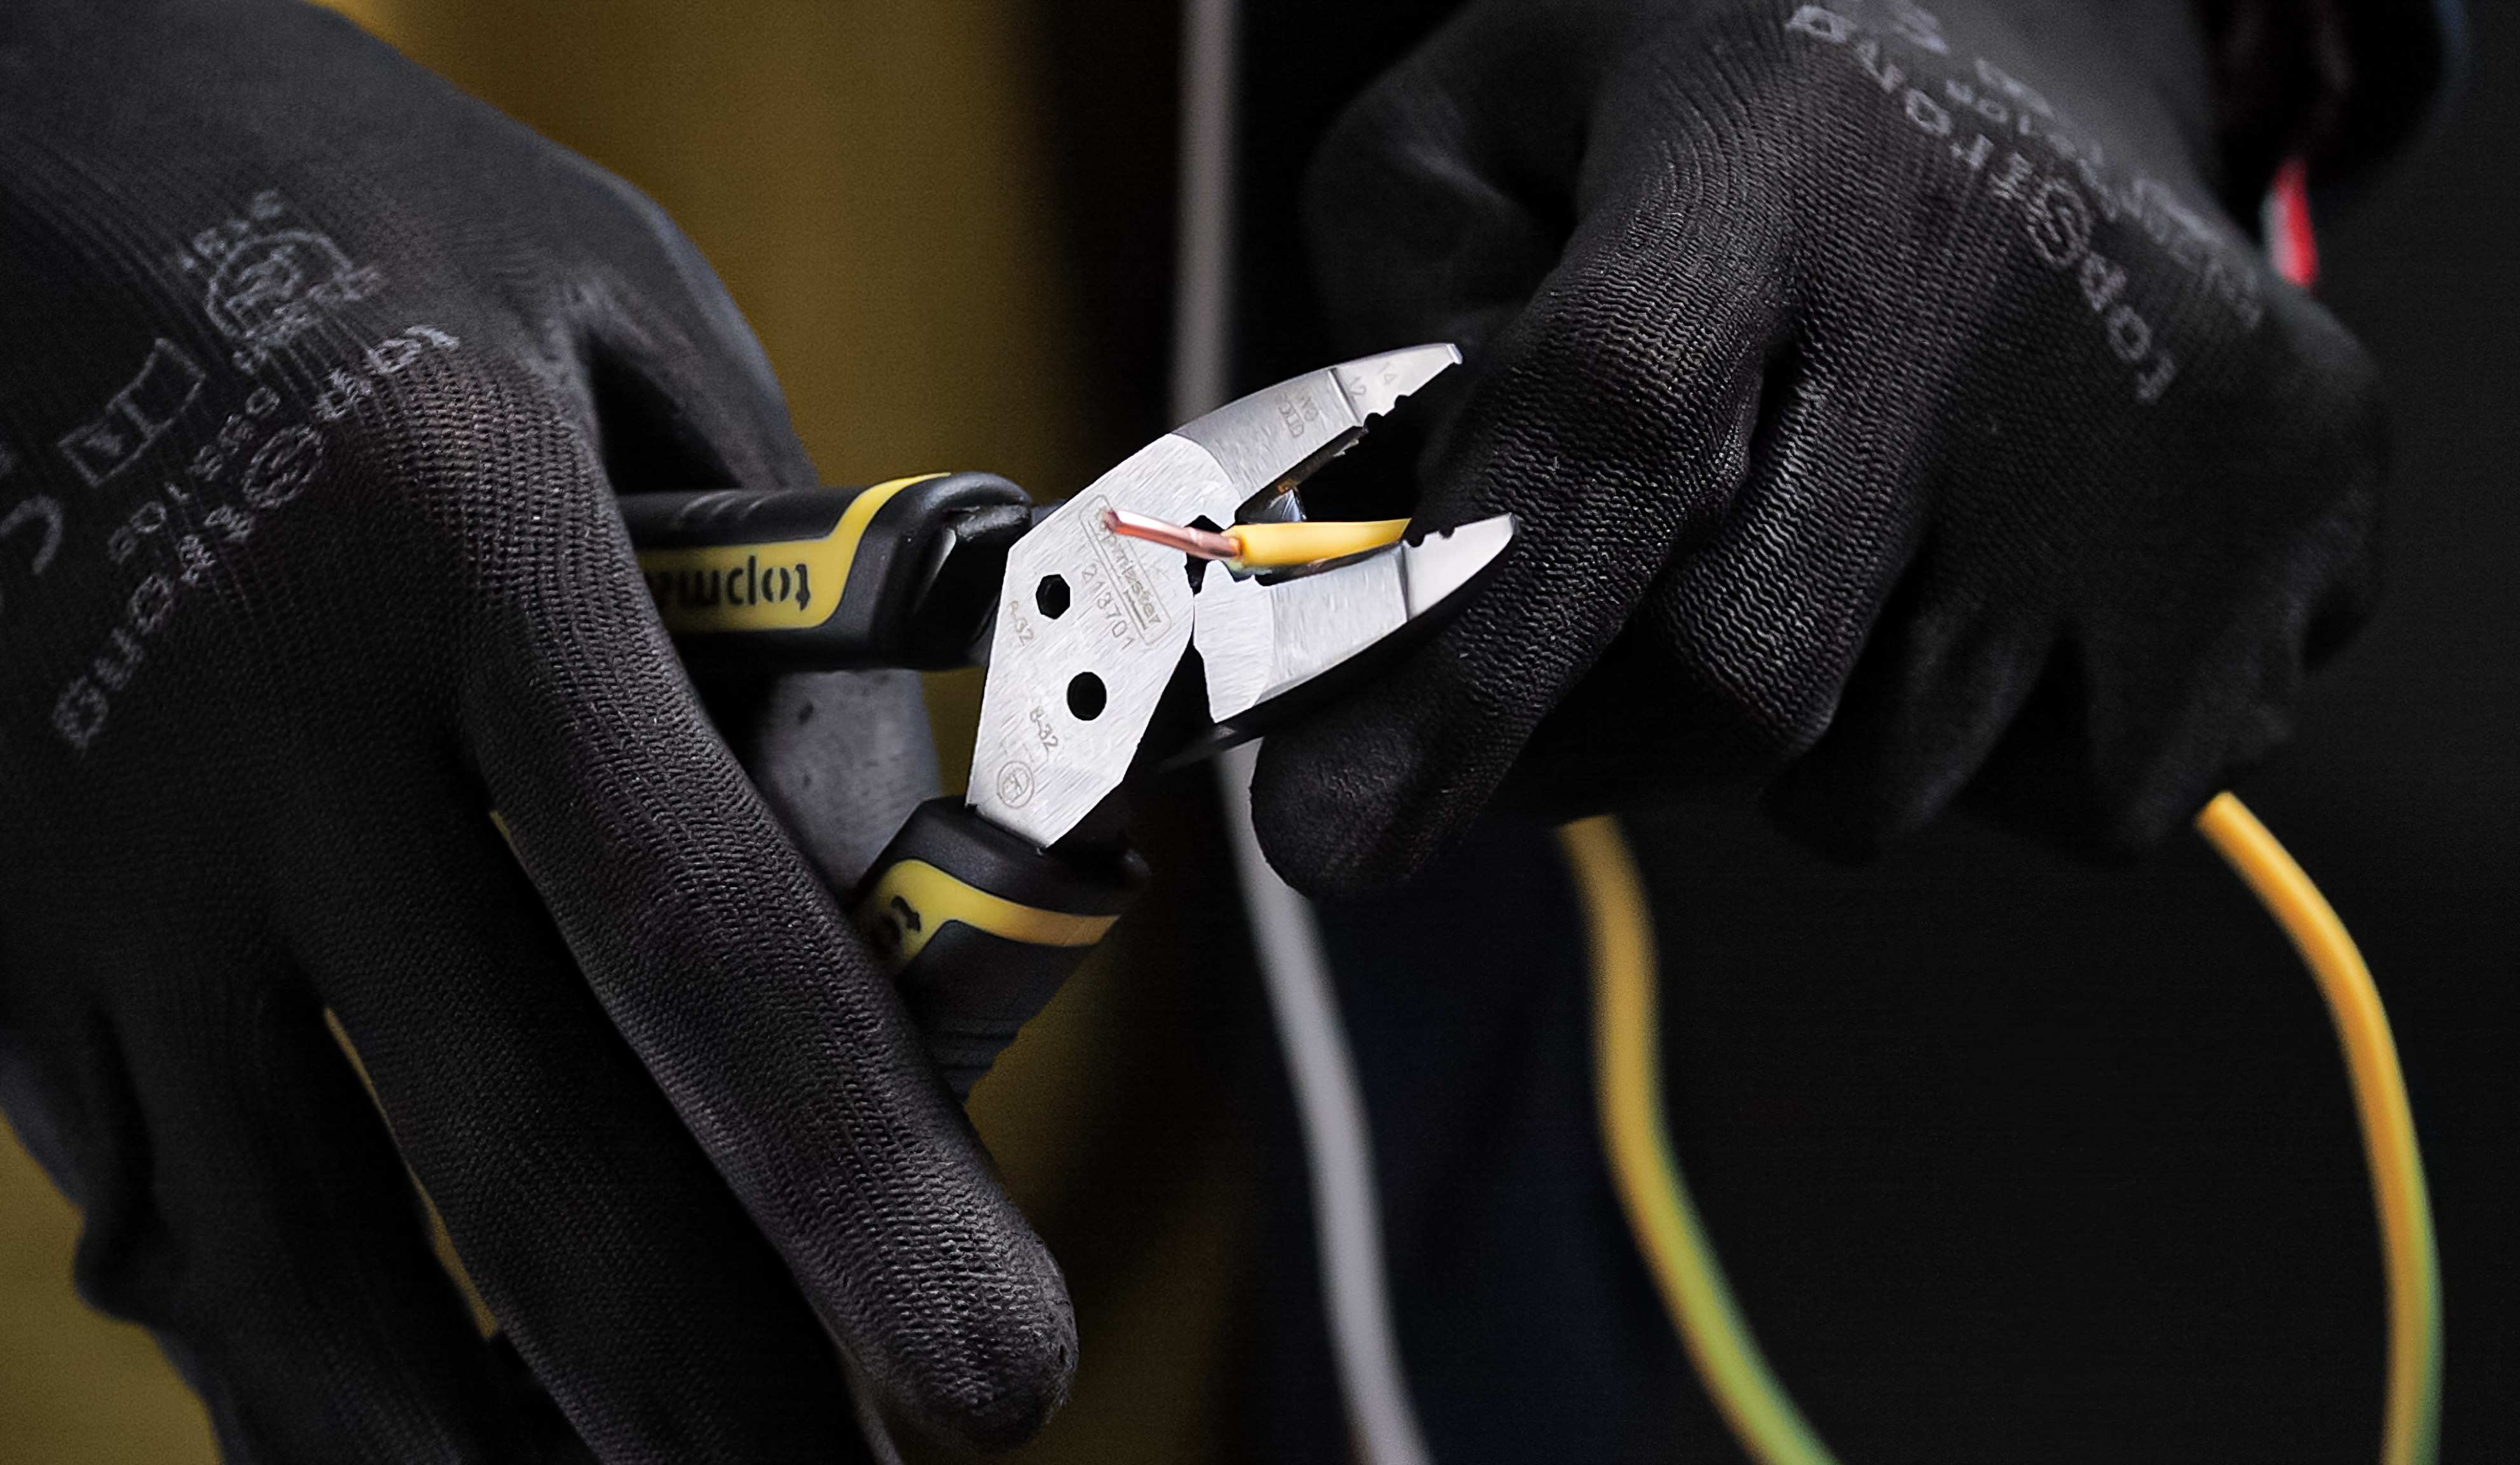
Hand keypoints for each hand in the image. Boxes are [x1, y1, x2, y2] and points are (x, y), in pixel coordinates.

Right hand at [0, 2, 1065, 1458]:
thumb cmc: (333, 200)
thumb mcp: (605, 308)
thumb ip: (765, 582)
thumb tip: (876, 861)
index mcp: (468, 543)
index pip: (698, 935)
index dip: (855, 1190)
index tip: (992, 1379)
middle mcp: (272, 725)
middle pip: (520, 1149)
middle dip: (706, 1388)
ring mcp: (97, 849)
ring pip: (294, 1251)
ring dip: (481, 1448)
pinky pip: (154, 1203)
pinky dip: (292, 1365)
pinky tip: (416, 1437)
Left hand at [1251, 0, 2384, 893]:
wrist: (2046, 41)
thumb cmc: (1731, 99)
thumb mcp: (1486, 127)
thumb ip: (1389, 341)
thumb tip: (1380, 593)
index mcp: (1771, 146)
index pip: (1609, 427)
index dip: (1468, 655)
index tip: (1336, 839)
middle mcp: (2001, 278)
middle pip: (1744, 679)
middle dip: (1605, 732)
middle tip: (1573, 646)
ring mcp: (2185, 417)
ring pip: (1886, 781)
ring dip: (1798, 728)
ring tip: (1834, 532)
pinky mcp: (2308, 518)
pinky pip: (2071, 800)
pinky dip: (1982, 742)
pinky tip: (1982, 568)